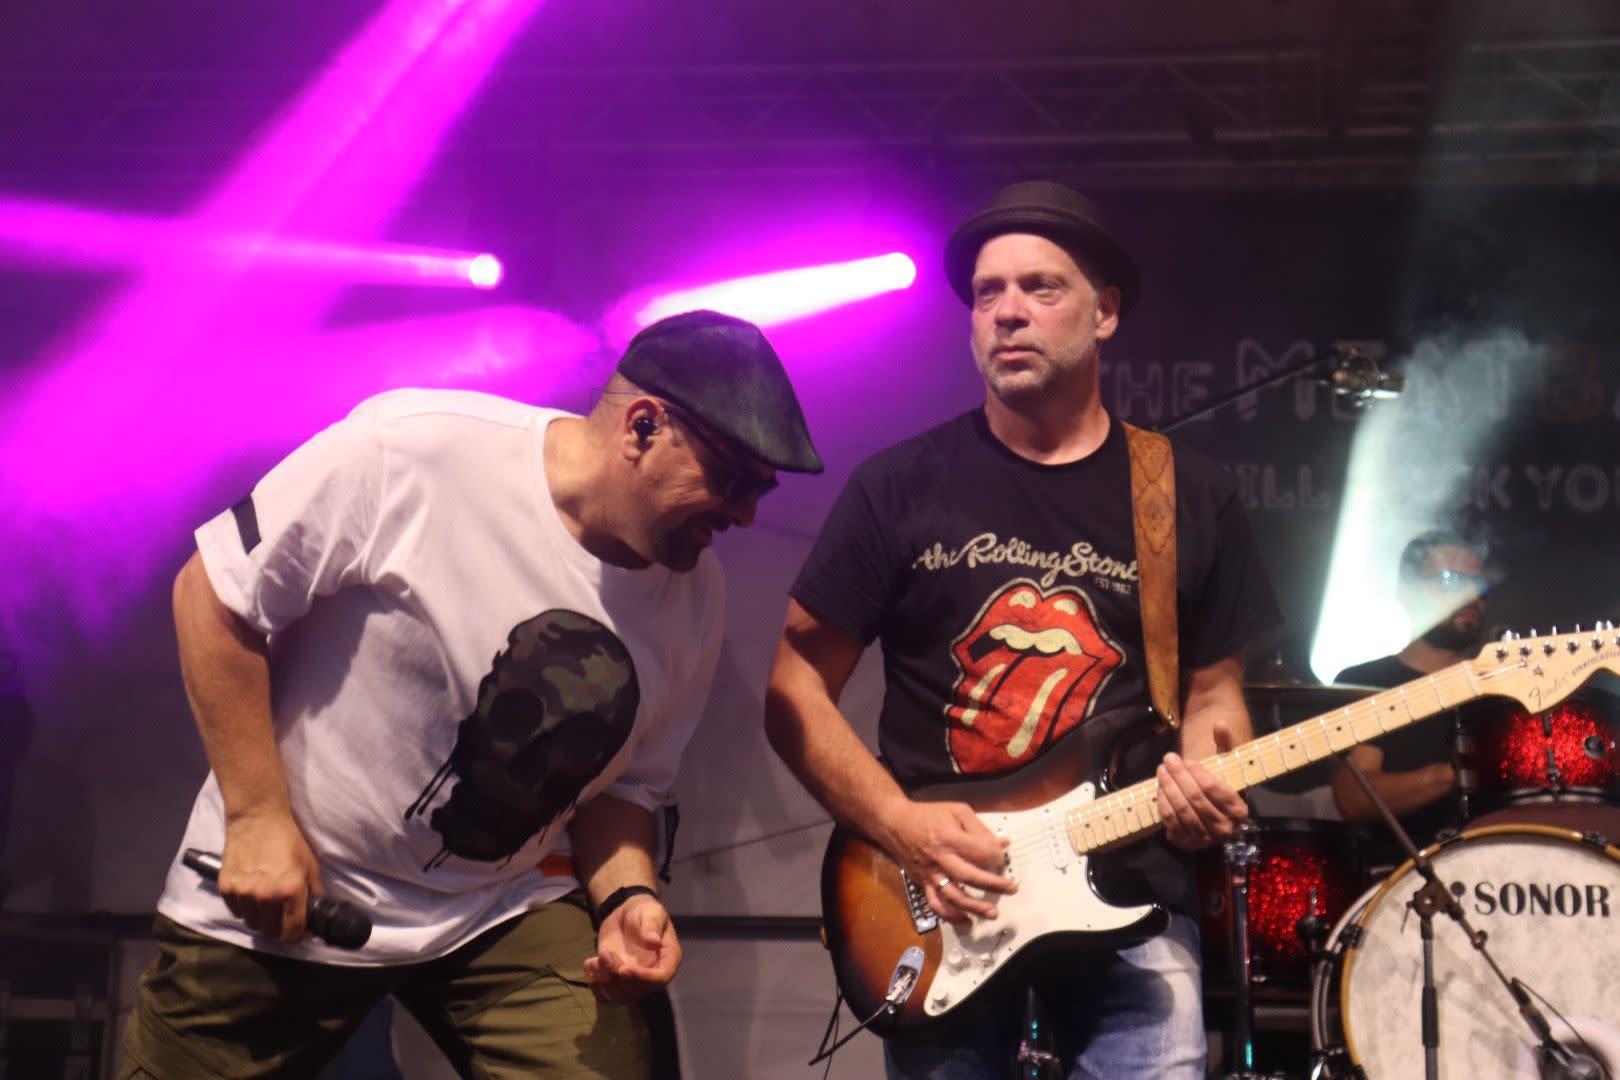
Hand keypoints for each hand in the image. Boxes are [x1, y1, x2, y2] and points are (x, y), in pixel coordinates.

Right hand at [218, 810, 323, 942]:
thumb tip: (316, 910)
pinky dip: (243, 908)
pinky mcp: (226, 887)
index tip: (296, 931)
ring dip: (259, 918)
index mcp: (290, 891)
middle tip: (280, 918)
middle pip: (270, 932)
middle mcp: (266, 895)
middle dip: (277, 928)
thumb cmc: (288, 840)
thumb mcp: (310, 864)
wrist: (257, 819)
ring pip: (251, 923)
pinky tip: (250, 895)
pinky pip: (235, 910)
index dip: (296, 935)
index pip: (292, 931)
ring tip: (265, 904)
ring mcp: (243, 892)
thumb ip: (314, 891)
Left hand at [585, 894, 680, 1003]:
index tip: (623, 970)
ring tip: (593, 960)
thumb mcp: (651, 912)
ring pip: (620, 997)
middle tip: (605, 956)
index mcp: (667, 959)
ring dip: (604, 982)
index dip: (642, 978)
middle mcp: (652, 975)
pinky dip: (595, 984)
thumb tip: (654, 941)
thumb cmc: (643, 912)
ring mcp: (633, 981)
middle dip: (617, 977)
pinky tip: (590, 965)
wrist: (625, 915)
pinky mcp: (616, 981)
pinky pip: (606, 995)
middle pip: (638, 990)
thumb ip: (652, 925)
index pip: (660, 978)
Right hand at [881, 799, 1014, 926]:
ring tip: (992, 913)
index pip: (978, 851)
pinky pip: (936, 904)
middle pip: (968, 876)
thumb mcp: (956, 811)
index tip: (1004, 856)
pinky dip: (951, 916)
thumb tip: (1002, 843)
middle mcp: (939, 858)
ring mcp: (930, 873)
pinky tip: (966, 921)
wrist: (894, 822)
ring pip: (952, 896)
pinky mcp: (922, 883)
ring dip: (974, 907)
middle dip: (993, 884)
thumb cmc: (927, 815)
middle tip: (1011, 889)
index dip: (996, 856)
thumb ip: (980, 829)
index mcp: (948, 837)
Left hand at [1156, 722, 1248, 851]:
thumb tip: (1221, 724)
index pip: (1213, 789)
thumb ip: (1225, 744)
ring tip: (1161, 770)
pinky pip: (1171, 822)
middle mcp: (1225, 829)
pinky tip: (1160, 788)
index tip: (1187, 760)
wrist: (1209, 809)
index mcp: (1239, 810)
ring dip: (1168, 788)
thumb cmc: (1218, 783)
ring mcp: (1205, 839)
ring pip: (1182, 810)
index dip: (1197, 773)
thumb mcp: (1225, 764)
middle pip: (1195, 798)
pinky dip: (1163, 804)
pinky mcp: (1187, 843)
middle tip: (1167, 758)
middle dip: (1179, 776)